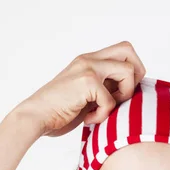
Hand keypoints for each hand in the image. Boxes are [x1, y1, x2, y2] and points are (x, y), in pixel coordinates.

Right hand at [13, 41, 146, 137]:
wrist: (35, 117)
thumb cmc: (60, 111)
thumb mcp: (87, 94)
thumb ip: (105, 86)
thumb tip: (131, 90)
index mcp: (90, 61)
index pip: (124, 50)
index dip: (132, 72)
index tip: (120, 93)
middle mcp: (89, 59)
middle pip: (129, 50)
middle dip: (135, 76)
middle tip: (121, 96)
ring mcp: (87, 68)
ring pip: (128, 72)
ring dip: (123, 96)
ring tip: (105, 109)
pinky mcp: (86, 81)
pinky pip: (111, 100)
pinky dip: (103, 115)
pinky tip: (89, 119)